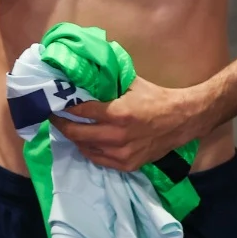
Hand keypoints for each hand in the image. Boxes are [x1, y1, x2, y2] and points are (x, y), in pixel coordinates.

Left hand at [52, 79, 200, 171]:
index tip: (54, 103)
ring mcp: (122, 153)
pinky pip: (99, 160)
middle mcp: (117, 136)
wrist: (182, 120)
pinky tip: (85, 141)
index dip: (64, 108)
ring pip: (85, 149)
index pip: (80, 112)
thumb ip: (108, 81)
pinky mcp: (127, 164)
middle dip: (61, 125)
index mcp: (118, 113)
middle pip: (77, 134)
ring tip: (69, 128)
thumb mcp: (131, 83)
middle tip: (54, 117)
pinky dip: (89, 150)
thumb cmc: (155, 98)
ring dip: (74, 138)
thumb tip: (85, 73)